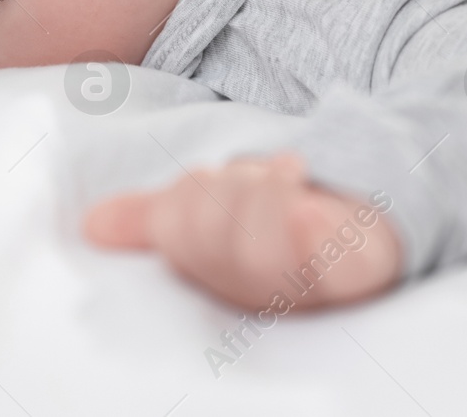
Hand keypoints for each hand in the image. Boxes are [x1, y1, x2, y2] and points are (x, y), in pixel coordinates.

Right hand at [83, 153, 401, 310]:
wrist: (373, 222)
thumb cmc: (283, 221)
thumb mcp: (218, 211)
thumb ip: (159, 217)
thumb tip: (93, 224)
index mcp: (226, 280)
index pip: (183, 240)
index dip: (185, 205)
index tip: (204, 179)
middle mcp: (266, 295)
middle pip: (221, 245)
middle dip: (228, 193)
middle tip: (259, 172)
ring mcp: (316, 288)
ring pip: (266, 249)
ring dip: (268, 193)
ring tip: (290, 170)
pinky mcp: (363, 272)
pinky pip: (335, 265)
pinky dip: (313, 235)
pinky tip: (305, 205)